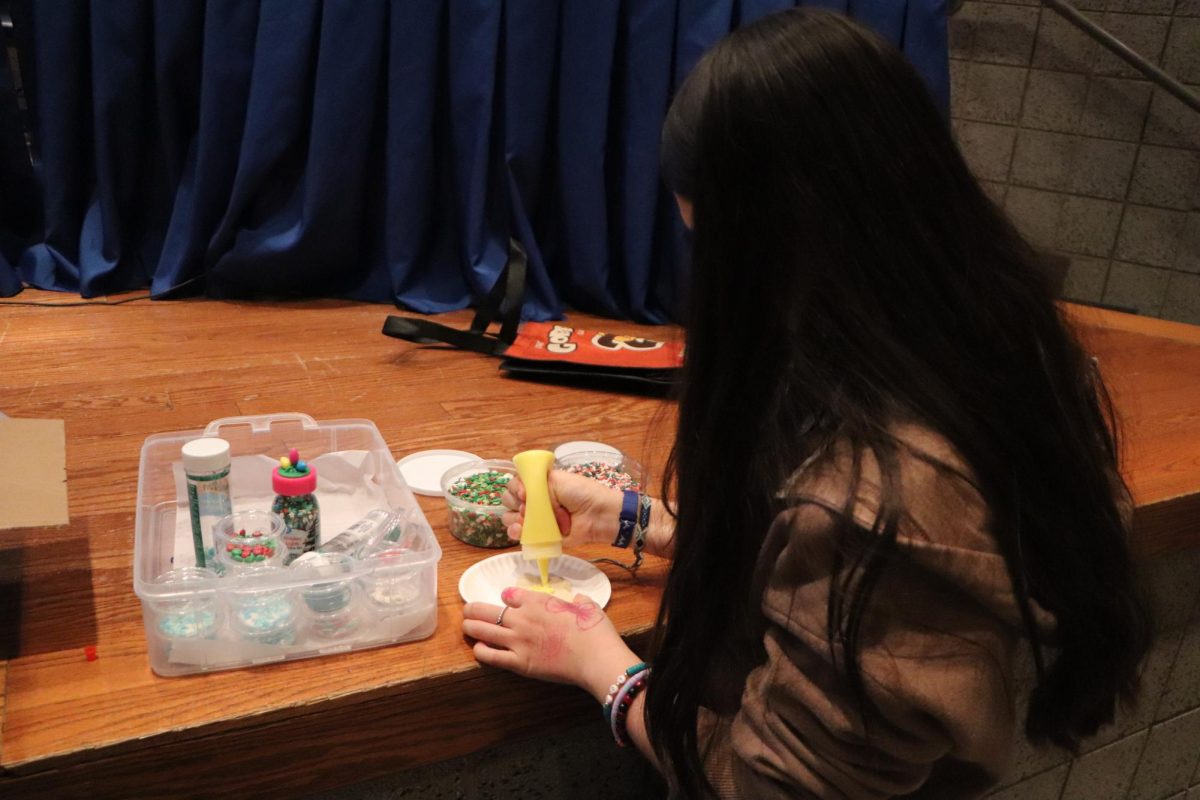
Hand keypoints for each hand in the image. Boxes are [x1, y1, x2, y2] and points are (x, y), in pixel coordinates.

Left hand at [462, 587, 638, 701]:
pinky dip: (481, 652)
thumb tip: (578, 599)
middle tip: (468, 610)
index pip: (509, 594)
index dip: (505, 597)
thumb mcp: (589, 607)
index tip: (506, 601)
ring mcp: (518, 641)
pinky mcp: (519, 663)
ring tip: (465, 626)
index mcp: (538, 602)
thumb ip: (579, 601)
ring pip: (484, 631)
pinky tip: (477, 649)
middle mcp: (522, 618)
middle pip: (487, 610)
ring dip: (471, 627)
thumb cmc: (595, 630)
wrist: (595, 657)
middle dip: (474, 609)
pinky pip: (492, 657)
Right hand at [501, 471, 623, 546]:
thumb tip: (523, 497)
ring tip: (525, 518)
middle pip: (508, 501)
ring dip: (513, 518)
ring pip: (510, 518)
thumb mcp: (557, 479)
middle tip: (527, 504)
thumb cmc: (581, 493)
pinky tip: (521, 529)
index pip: (515, 484)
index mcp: (538, 485)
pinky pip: (519, 536)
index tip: (525, 492)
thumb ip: (535, 485)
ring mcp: (536, 520)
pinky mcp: (539, 536)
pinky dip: (516, 532)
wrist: (598, 515)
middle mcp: (534, 501)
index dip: (516, 488)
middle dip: (514, 502)